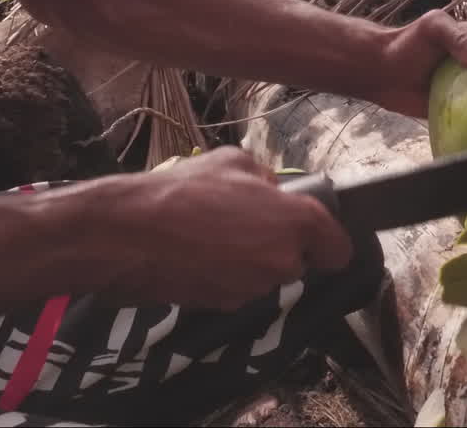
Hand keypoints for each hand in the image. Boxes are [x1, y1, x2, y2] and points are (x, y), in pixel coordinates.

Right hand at [99, 147, 350, 311]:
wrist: (127, 234)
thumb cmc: (183, 190)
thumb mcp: (234, 161)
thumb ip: (266, 179)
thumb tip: (272, 190)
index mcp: (297, 222)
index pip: (338, 249)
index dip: (327, 241)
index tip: (312, 233)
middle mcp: (283, 261)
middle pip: (298, 262)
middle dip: (280, 247)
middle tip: (246, 224)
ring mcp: (253, 288)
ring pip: (265, 276)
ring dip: (249, 261)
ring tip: (212, 235)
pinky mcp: (223, 305)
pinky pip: (236, 288)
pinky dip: (224, 275)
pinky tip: (197, 254)